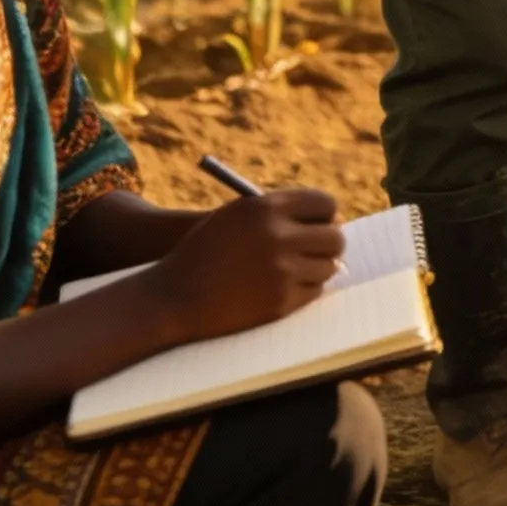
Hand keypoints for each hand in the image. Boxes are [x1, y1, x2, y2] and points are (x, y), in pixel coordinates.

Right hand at [137, 189, 345, 346]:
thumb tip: (334, 220)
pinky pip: (315, 291)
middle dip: (329, 243)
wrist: (172, 297)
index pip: (325, 203)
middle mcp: (278, 236)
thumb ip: (281, 211)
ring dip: (317, 268)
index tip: (321, 223)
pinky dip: (305, 290)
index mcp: (266, 208)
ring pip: (328, 267)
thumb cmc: (206, 252)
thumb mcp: (237, 217)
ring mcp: (281, 271)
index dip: (326, 214)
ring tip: (294, 270)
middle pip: (334, 236)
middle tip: (319, 250)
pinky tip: (283, 287)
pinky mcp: (280, 302)